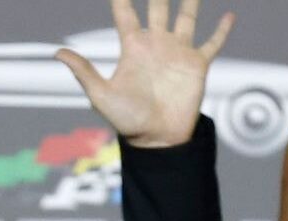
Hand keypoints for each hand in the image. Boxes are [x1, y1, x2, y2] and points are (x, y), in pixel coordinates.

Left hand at [58, 0, 234, 148]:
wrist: (158, 139)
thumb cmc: (128, 121)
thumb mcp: (101, 96)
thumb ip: (84, 72)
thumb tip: (57, 52)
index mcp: (133, 47)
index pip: (125, 12)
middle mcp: (156, 44)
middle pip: (157, 6)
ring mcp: (178, 53)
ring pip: (186, 17)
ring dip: (190, 1)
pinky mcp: (197, 65)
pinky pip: (212, 43)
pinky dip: (222, 30)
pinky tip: (229, 15)